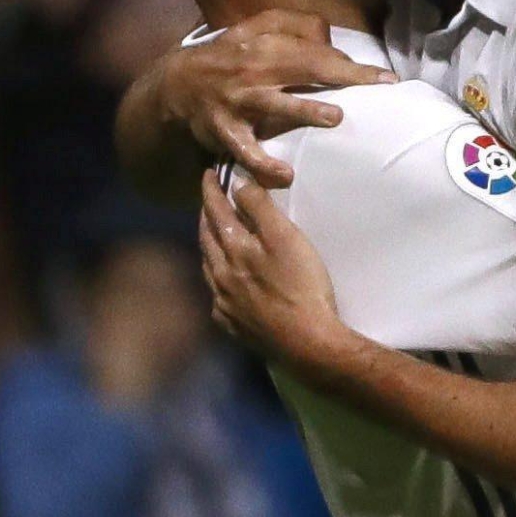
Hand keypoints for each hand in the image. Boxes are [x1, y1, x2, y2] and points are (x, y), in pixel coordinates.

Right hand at [118, 11, 395, 189]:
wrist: (177, 86)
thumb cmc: (230, 57)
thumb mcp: (255, 29)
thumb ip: (293, 26)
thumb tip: (331, 36)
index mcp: (266, 45)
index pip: (316, 51)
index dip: (352, 63)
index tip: (386, 79)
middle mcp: (254, 70)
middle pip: (304, 68)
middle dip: (342, 76)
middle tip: (376, 88)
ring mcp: (238, 101)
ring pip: (274, 105)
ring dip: (304, 111)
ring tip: (334, 118)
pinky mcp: (224, 131)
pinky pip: (245, 149)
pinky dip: (262, 163)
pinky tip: (286, 175)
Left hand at [199, 169, 347, 364]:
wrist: (309, 343)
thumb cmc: (301, 286)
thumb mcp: (285, 238)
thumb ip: (259, 209)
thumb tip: (237, 185)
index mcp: (233, 250)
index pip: (216, 211)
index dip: (211, 189)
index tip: (208, 173)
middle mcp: (220, 276)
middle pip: (206, 238)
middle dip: (206, 214)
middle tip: (209, 199)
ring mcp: (224, 303)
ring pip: (207, 267)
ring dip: (208, 246)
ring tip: (212, 234)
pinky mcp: (232, 326)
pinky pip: (216, 295)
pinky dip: (215, 278)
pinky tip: (223, 281)